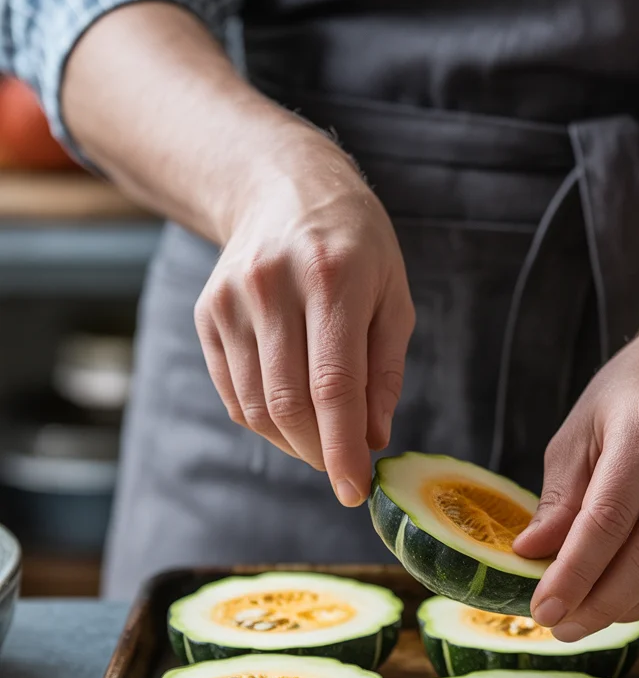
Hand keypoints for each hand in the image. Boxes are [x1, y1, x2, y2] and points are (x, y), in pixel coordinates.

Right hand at [193, 132, 414, 505]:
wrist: (284, 187)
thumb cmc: (357, 248)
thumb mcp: (393, 297)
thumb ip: (386, 371)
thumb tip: (373, 440)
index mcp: (332, 279)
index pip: (333, 386)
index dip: (342, 449)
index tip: (354, 490)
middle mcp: (272, 287)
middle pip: (289, 404)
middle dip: (319, 453)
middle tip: (343, 469)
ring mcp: (231, 301)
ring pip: (257, 407)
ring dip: (293, 443)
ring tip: (323, 441)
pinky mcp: (207, 314)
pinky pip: (234, 394)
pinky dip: (265, 422)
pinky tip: (292, 417)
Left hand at [513, 312, 638, 639]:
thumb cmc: (631, 397)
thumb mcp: (580, 431)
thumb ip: (560, 498)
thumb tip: (531, 557)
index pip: (607, 520)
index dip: (573, 574)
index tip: (543, 610)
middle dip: (600, 604)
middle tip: (563, 628)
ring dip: (632, 607)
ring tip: (591, 619)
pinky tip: (630, 596)